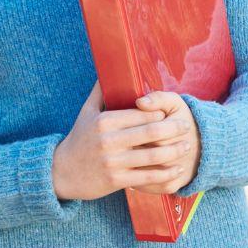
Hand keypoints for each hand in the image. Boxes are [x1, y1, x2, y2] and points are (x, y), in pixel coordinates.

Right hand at [51, 82, 194, 200]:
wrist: (60, 173)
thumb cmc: (79, 139)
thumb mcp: (86, 112)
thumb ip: (100, 91)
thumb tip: (108, 67)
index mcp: (104, 121)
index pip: (141, 113)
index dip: (161, 113)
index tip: (172, 113)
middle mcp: (109, 141)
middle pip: (152, 131)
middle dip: (174, 128)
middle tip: (187, 126)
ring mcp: (113, 162)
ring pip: (153, 155)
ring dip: (174, 151)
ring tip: (186, 146)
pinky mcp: (116, 181)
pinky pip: (147, 177)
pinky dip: (165, 174)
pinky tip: (177, 170)